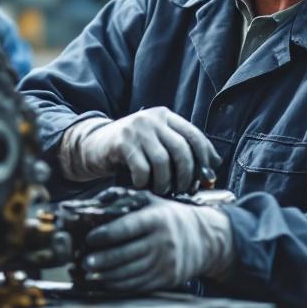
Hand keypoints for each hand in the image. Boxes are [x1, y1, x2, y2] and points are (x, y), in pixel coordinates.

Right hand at [72, 107, 220, 193]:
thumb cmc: (131, 150)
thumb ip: (181, 153)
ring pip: (163, 161)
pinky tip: (142, 186)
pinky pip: (142, 168)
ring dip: (166, 182)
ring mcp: (137, 129)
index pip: (195, 136)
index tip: (207, 178)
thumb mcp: (158, 145)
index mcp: (166, 116)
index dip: (205, 159)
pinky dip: (145, 183)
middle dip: (187, 175)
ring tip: (163, 191)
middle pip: (182, 149)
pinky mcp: (122, 142)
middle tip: (184, 190)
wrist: (93, 145)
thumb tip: (213, 170)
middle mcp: (153, 119)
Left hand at [82, 194, 232, 291]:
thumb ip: (126, 201)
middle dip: (102, 259)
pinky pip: (139, 284)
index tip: (90, 238)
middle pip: (126, 254)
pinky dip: (120, 285)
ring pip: (130, 272)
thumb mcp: (153, 202)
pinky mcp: (167, 279)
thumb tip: (95, 204)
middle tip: (84, 261)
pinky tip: (107, 280)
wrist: (205, 239)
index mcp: (157, 219)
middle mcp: (162, 242)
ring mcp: (165, 263)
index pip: (127, 227)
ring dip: (107, 274)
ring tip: (90, 272)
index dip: (106, 234)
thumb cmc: (171, 217)